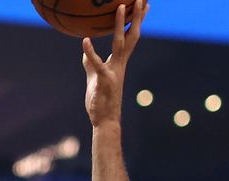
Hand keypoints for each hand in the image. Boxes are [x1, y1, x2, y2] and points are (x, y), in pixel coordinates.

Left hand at [82, 0, 148, 126]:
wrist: (104, 121)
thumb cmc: (101, 101)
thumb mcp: (94, 77)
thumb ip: (91, 63)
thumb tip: (86, 52)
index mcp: (119, 62)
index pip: (131, 37)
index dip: (136, 20)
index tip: (143, 4)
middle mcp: (119, 64)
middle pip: (131, 35)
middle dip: (137, 16)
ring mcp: (114, 71)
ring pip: (120, 43)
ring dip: (120, 25)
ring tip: (121, 6)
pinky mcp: (104, 80)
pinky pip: (96, 63)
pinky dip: (90, 52)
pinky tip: (85, 40)